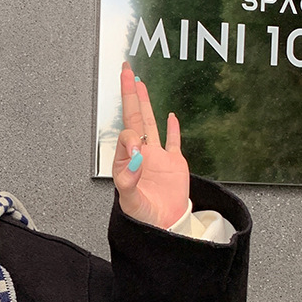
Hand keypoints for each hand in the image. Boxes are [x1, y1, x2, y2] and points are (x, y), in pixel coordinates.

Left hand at [112, 62, 189, 227]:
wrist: (164, 230)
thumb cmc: (143, 218)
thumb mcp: (130, 200)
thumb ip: (128, 177)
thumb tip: (134, 153)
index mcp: (128, 160)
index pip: (127, 134)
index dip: (131, 135)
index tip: (137, 146)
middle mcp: (141, 154)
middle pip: (135, 117)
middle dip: (129, 94)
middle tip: (126, 70)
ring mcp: (158, 157)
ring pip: (150, 123)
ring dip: (145, 102)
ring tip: (140, 82)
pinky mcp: (174, 163)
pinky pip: (173, 141)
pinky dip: (173, 128)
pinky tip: (171, 115)